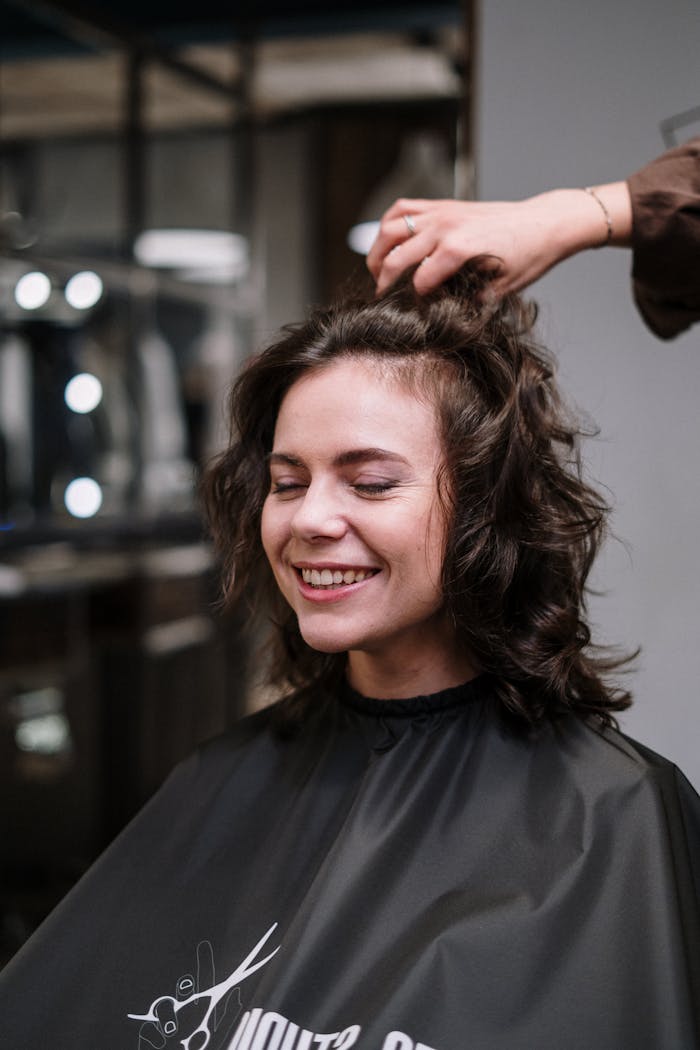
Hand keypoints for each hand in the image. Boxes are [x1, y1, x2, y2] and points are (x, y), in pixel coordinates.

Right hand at [367, 185, 631, 295]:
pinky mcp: (442, 205)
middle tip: (383, 297)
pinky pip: (403, 209)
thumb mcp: (500, 291)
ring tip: (378, 270)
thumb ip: (469, 302)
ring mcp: (441, 213)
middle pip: (394, 257)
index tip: (408, 314)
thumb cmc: (527, 256)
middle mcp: (445, 228)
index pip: (416, 282)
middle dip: (383, 282)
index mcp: (459, 251)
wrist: (544, 223)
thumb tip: (442, 314)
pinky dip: (389, 223)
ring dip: (377, 251)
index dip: (410, 302)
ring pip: (390, 229)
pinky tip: (388, 241)